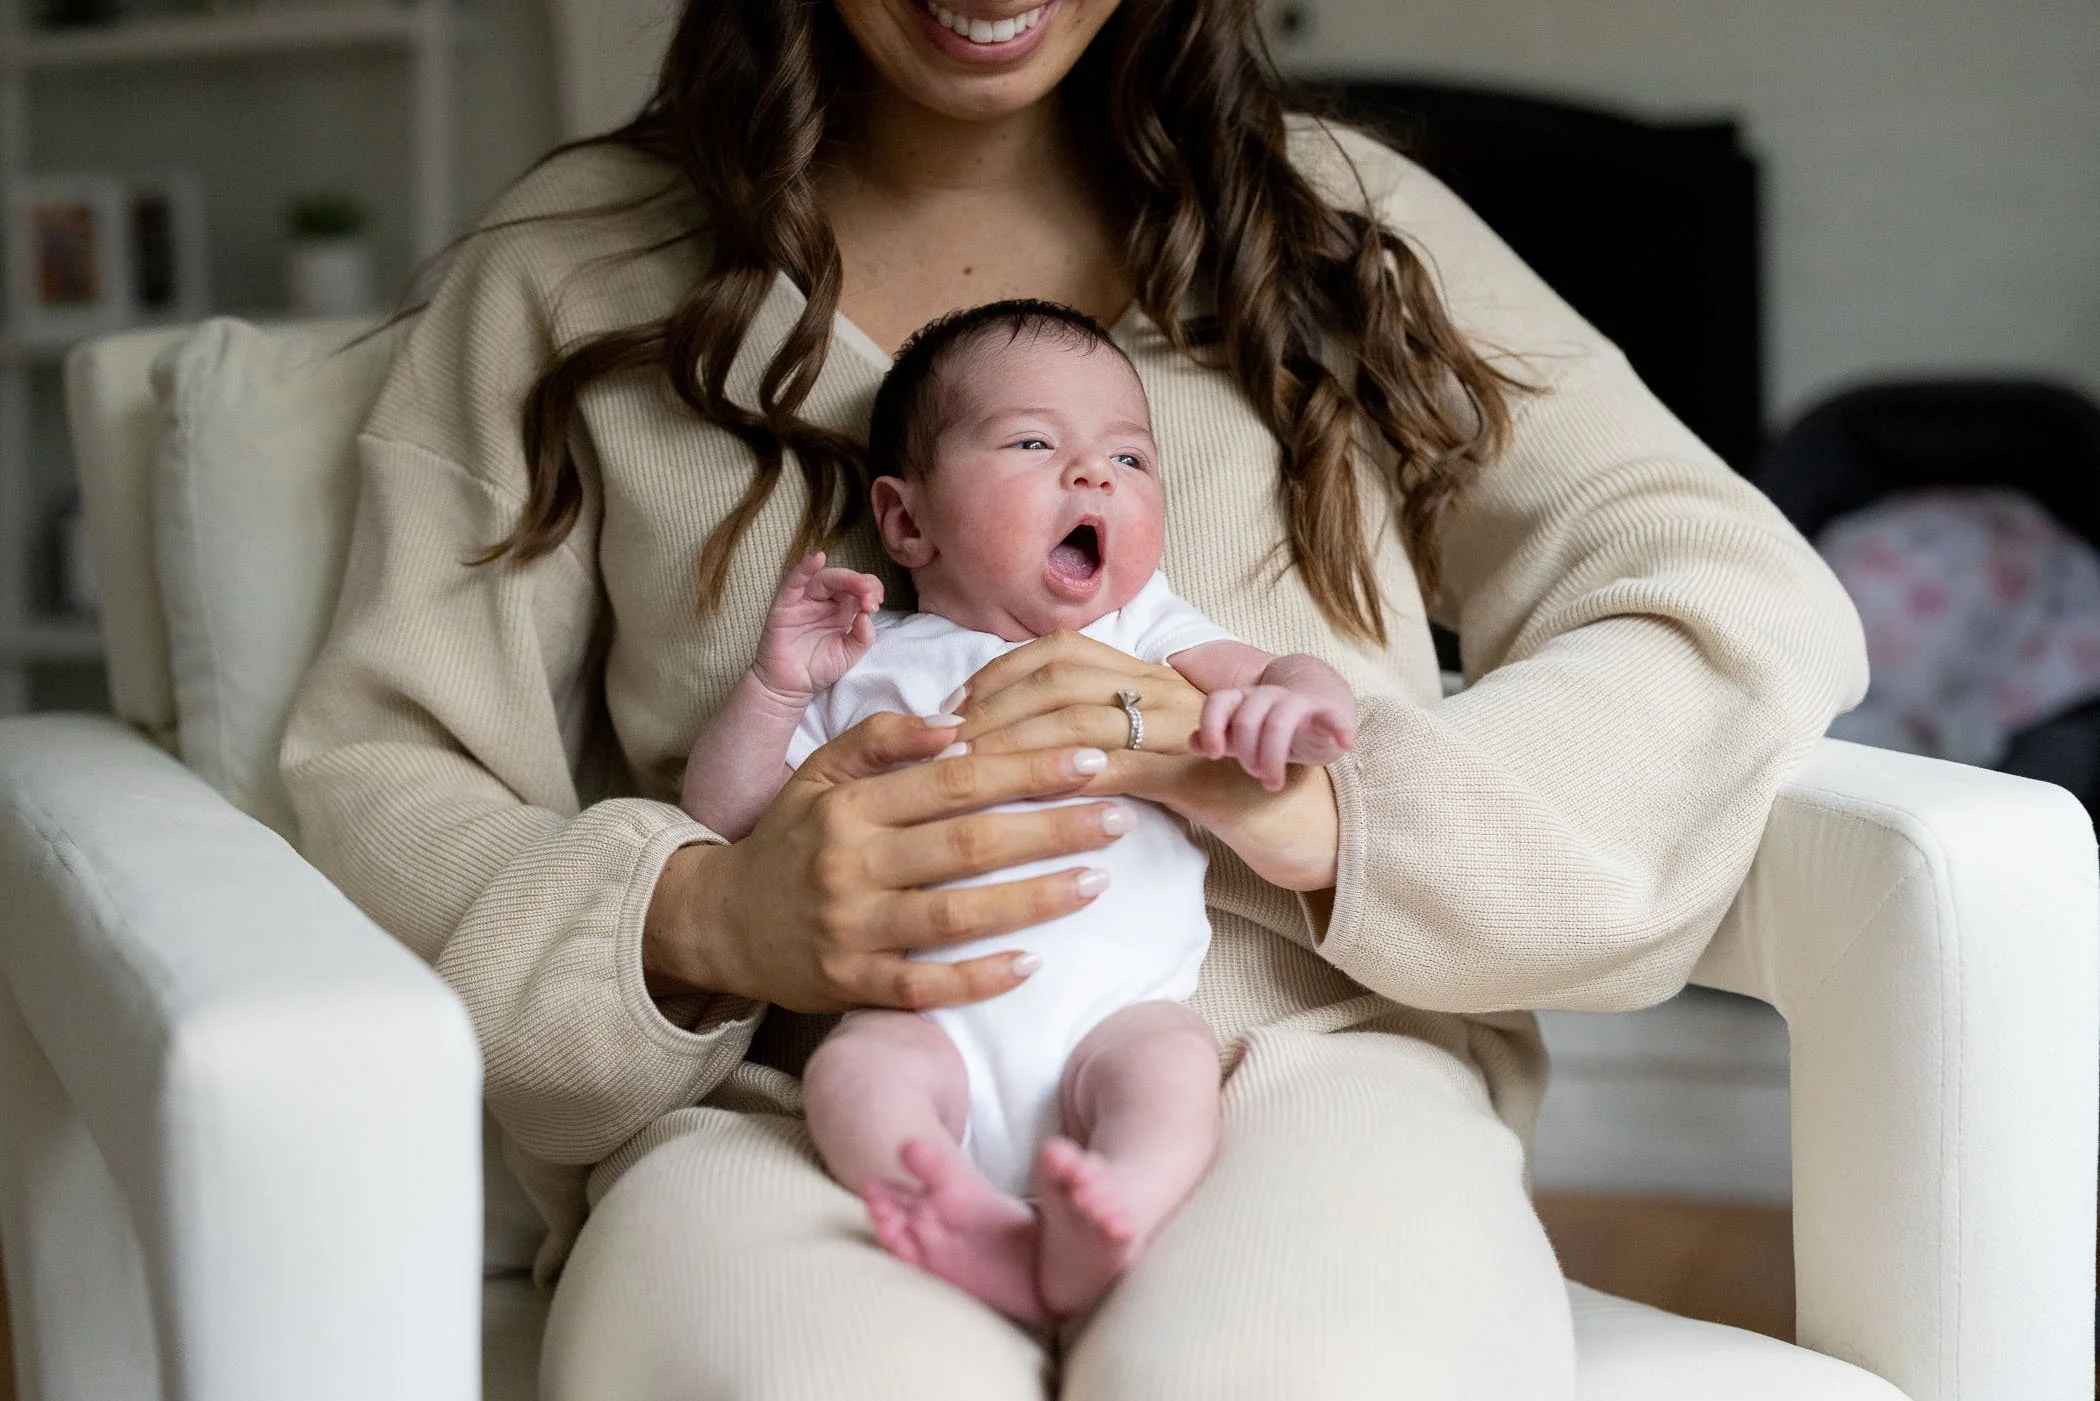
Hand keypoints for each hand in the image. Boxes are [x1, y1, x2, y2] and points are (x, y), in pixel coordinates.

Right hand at [646, 712, 1137, 1012]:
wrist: (720, 921)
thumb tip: (956, 722)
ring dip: (1033, 899)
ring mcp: (851, 929)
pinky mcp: (851, 985)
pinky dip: (979, 977)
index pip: (953, 780)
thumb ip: (883, 739)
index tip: (1087, 760)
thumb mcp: (820, 772)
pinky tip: (1033, 963)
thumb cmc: (792, 840)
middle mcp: (850, 864)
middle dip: (1051, 829)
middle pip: (967, 843)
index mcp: (850, 805)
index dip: (1025, 768)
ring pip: (955, 914)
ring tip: (1096, 882)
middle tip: (1117, 817)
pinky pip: (925, 986)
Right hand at [751, 552, 883, 699]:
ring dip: (845, 578)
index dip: (872, 591)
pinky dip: (804, 568)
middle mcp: (825, 602)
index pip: (860, 590)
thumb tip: (868, 617)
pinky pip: (794, 582)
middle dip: (862, 585)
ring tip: (859, 586)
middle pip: (845, 581)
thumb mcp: (849, 655)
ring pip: (825, 578)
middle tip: (871, 599)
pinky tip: (816, 558)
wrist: (789, 688)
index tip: (877, 604)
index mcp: (843, 610)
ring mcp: (805, 601)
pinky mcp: (786, 605)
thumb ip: (863, 637)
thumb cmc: (817, 669)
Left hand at [953, 632, 1339, 890]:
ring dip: (1012, 741)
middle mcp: (1162, 689)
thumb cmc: (1231, 791)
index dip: (996, 674)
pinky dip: (1061, 779)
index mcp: (1148, 677)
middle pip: (1057, 674)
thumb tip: (1025, 749)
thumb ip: (1105, 740)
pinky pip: (1115, 766)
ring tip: (966, 771)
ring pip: (1078, 714)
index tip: (950, 709)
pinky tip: (1022, 799)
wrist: (1314, 817)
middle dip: (989, 706)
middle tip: (940, 745)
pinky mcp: (1193, 773)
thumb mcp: (1158, 756)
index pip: (1058, 651)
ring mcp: (1180, 726)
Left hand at [1192, 684, 1355, 791]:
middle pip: (1247, 718)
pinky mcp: (1328, 711)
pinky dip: (1338, 729)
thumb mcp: (1245, 732)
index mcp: (1244, 699)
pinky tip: (1345, 744)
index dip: (1211, 726)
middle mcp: (1267, 696)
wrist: (1322, 695)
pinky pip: (1332, 717)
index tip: (1215, 755)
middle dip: (1247, 754)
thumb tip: (1192, 743)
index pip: (1219, 701)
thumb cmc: (1277, 722)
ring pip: (1278, 721)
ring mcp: (1298, 702)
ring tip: (1273, 784)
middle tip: (1256, 776)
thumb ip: (1219, 736)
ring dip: (1273, 756)